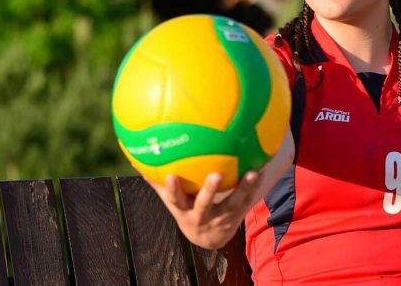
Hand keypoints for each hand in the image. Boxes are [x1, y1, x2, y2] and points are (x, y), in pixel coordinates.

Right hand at [146, 171, 262, 249]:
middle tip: (215, 175)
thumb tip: (138, 162)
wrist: (209, 239)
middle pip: (205, 204)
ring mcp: (221, 217)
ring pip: (233, 202)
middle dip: (209, 191)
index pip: (175, 200)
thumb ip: (159, 183)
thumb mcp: (173, 202)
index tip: (171, 175)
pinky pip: (248, 199)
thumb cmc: (187, 211)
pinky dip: (255, 184)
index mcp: (184, 211)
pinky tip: (262, 167)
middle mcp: (202, 216)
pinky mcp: (237, 215)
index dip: (173, 189)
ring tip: (251, 172)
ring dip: (243, 187)